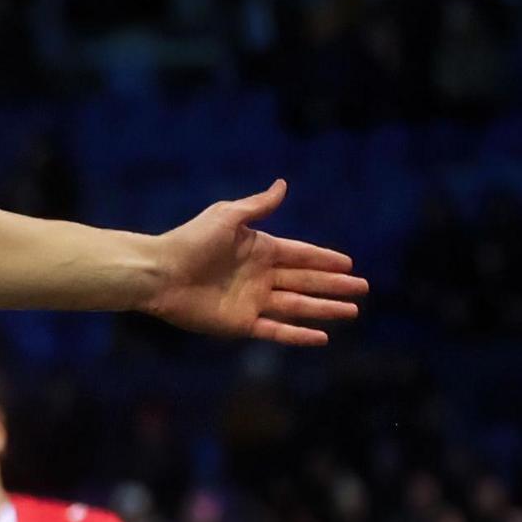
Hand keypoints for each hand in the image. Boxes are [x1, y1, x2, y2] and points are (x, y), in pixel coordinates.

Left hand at [142, 181, 367, 345]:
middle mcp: (259, 276)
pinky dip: (299, 335)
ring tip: (353, 311)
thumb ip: (257, 206)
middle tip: (363, 288)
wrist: (158, 273)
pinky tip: (322, 337)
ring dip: (325, 309)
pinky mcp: (240, 323)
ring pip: (298, 306)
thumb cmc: (189, 241)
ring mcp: (251, 301)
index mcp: (258, 249)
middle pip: (306, 281)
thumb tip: (282, 185)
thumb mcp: (226, 216)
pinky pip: (276, 330)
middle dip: (334, 285)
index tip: (349, 263)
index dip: (325, 259)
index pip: (300, 254)